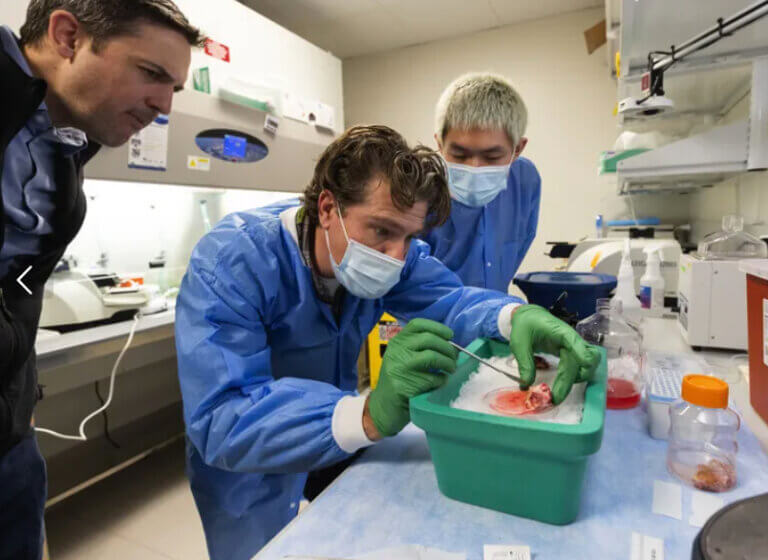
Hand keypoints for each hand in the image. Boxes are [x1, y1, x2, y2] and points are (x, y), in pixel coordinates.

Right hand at [367, 318, 457, 436]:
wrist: (383, 408)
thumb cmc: (399, 381)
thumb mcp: (403, 358)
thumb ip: (419, 348)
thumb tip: (450, 344)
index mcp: (396, 342)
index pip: (417, 324)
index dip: (437, 328)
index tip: (450, 335)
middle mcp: (396, 352)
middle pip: (429, 339)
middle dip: (447, 348)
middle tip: (454, 358)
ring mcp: (399, 368)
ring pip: (432, 357)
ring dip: (447, 363)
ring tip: (450, 370)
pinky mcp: (405, 386)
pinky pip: (433, 379)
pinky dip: (442, 381)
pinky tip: (440, 383)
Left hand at [509, 305, 599, 403]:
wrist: (529, 316)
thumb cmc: (524, 325)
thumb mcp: (519, 343)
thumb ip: (524, 363)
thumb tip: (527, 385)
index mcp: (560, 332)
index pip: (575, 342)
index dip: (582, 354)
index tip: (583, 367)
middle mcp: (572, 340)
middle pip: (581, 363)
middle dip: (569, 382)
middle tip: (554, 398)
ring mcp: (575, 347)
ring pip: (589, 365)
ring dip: (577, 380)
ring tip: (559, 390)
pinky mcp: (573, 353)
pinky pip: (583, 366)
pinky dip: (577, 377)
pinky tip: (563, 383)